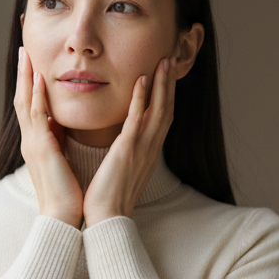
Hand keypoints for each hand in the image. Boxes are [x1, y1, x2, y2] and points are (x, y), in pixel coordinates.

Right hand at [15, 47, 83, 228]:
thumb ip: (59, 141)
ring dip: (25, 77)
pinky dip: (36, 96)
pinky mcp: (41, 149)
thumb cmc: (67, 193)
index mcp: (36, 143)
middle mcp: (30, 140)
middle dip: (23, 74)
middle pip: (23, 99)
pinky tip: (38, 79)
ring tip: (26, 54)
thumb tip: (61, 126)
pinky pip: (37, 117)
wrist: (63, 217)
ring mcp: (33, 144)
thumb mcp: (62, 160)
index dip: (29, 84)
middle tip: (23, 49)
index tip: (32, 63)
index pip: (30, 106)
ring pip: (25, 103)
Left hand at [83, 56, 176, 226]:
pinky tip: (142, 79)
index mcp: (149, 153)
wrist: (106, 219)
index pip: (162, 118)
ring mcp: (141, 149)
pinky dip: (141, 99)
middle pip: (167, 109)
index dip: (166, 95)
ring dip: (161, 84)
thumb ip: (126, 154)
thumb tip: (124, 145)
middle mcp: (150, 149)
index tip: (166, 74)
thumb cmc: (109, 199)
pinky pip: (136, 120)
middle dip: (170, 83)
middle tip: (172, 58)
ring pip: (158, 110)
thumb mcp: (123, 171)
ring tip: (164, 60)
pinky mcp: (127, 151)